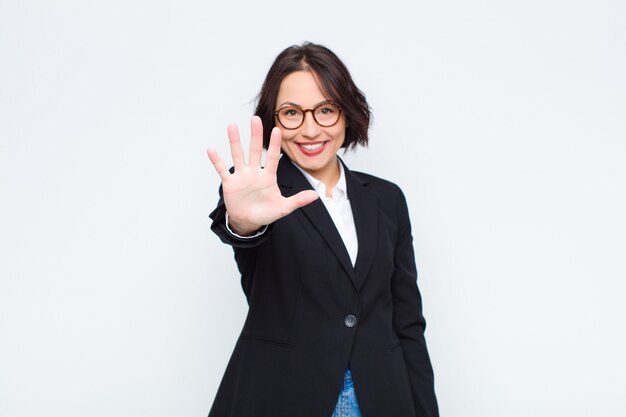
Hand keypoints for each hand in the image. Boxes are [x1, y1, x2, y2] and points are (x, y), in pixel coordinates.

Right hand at [207, 116, 318, 235]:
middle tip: (255, 118)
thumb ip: (298, 200)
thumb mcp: (283, 207)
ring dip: (235, 141)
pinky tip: (211, 149)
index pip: (272, 157)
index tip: (277, 129)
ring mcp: (241, 176)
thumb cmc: (266, 213)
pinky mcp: (230, 184)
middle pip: (255, 151)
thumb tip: (316, 196)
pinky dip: (216, 161)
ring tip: (232, 125)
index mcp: (268, 176)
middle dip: (255, 135)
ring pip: (238, 155)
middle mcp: (254, 172)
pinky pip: (222, 170)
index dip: (275, 144)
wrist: (249, 222)